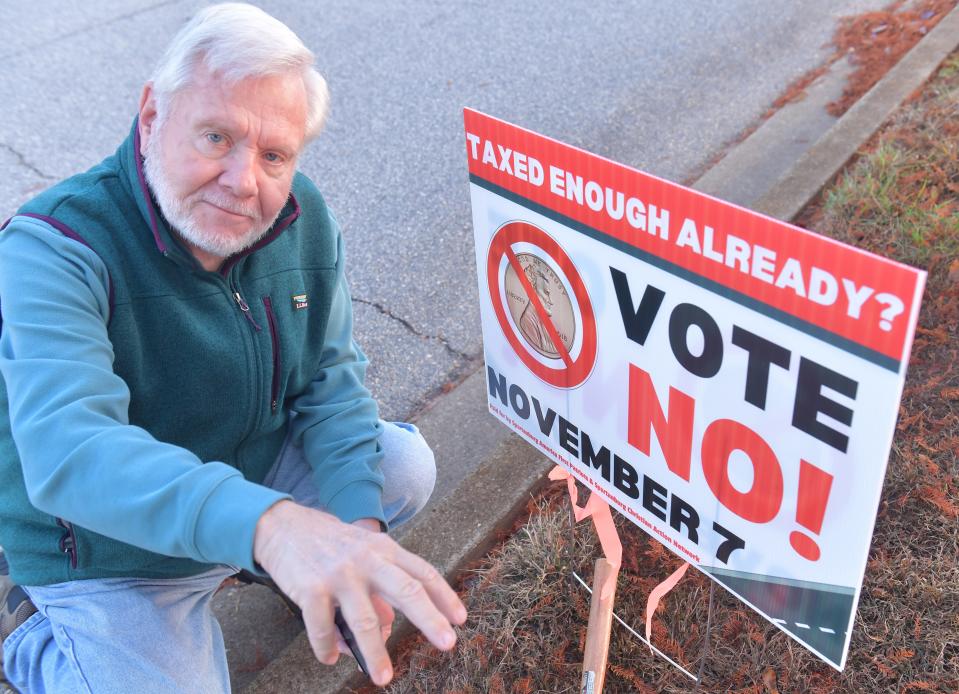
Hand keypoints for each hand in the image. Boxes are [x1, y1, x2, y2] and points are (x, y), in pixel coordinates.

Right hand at [253, 500, 466, 685]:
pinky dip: (327, 648)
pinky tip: (329, 657)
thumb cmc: (328, 544)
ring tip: (383, 677)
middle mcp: (367, 560)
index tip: (461, 619)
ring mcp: (340, 574)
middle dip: (430, 620)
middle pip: (407, 591)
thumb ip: (379, 589)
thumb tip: (385, 630)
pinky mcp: (312, 588)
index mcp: (384, 549)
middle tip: (447, 644)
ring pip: (366, 620)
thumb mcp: (361, 555)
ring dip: (376, 653)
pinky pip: (323, 627)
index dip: (444, 596)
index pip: (423, 573)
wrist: (282, 526)